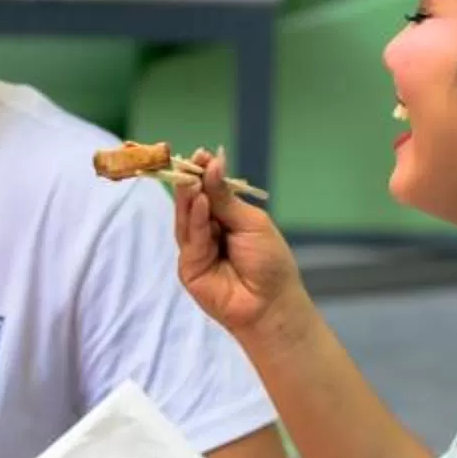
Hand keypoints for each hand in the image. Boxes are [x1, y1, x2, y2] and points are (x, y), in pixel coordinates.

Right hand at [172, 149, 306, 340]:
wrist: (269, 303)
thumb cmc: (269, 262)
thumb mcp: (251, 222)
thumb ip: (225, 198)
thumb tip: (213, 164)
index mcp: (227, 218)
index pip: (209, 191)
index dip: (203, 174)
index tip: (200, 154)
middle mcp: (209, 231)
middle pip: (193, 203)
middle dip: (191, 182)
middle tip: (190, 161)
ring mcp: (197, 250)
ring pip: (187, 219)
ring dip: (190, 198)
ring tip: (192, 179)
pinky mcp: (189, 267)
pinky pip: (190, 239)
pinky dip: (194, 220)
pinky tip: (200, 203)